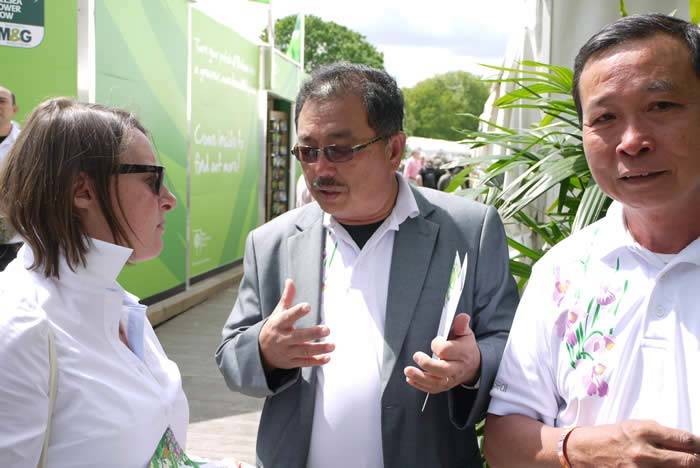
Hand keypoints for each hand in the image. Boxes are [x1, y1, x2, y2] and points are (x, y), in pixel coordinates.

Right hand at [258, 279, 333, 369]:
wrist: (260, 352)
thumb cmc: (274, 328)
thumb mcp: (277, 313)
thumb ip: (287, 298)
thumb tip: (290, 280)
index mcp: (278, 324)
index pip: (287, 317)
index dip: (297, 312)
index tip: (308, 306)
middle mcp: (282, 338)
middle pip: (298, 336)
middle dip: (313, 334)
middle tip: (327, 329)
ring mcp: (287, 352)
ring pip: (304, 351)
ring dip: (319, 349)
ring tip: (333, 345)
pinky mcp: (291, 362)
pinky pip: (304, 362)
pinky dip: (316, 361)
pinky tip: (328, 357)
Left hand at [404, 313, 480, 393]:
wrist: (473, 365)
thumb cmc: (465, 347)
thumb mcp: (465, 333)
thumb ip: (462, 325)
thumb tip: (462, 317)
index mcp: (463, 353)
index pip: (447, 351)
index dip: (438, 345)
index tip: (436, 341)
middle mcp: (457, 368)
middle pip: (442, 370)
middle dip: (427, 364)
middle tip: (417, 356)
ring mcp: (451, 379)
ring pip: (436, 382)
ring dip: (420, 377)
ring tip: (408, 371)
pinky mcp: (445, 386)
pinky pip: (433, 389)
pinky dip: (421, 385)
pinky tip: (411, 379)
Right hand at [568, 420, 699, 466]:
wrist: (582, 450)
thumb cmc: (610, 436)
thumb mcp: (634, 426)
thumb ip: (661, 434)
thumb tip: (688, 444)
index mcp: (645, 431)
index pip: (687, 441)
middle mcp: (644, 452)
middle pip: (689, 462)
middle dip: (699, 462)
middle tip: (699, 461)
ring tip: (681, 465)